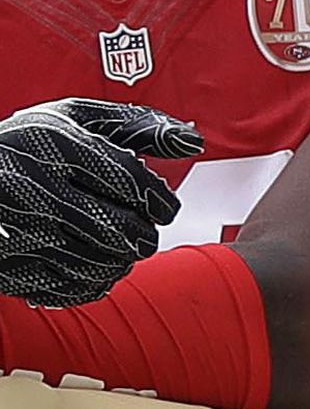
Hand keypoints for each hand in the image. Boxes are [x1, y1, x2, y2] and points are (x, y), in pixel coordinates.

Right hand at [0, 99, 200, 307]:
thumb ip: (137, 125)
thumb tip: (193, 141)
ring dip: (122, 260)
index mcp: (55, 146)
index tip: (164, 207)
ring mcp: (16, 229)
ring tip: (119, 245)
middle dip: (144, 235)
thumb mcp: (77, 119)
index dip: (160, 200)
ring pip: (97, 264)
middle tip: (141, 229)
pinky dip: (92, 282)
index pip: (130, 181)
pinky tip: (92, 264)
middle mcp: (33, 188)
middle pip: (118, 229)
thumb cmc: (29, 143)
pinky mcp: (6, 264)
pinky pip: (68, 288)